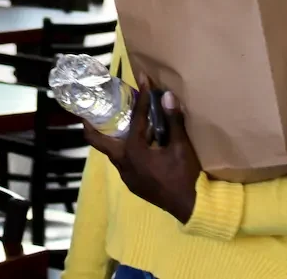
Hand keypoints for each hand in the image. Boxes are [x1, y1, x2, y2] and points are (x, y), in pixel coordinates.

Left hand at [83, 74, 201, 223]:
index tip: (142, 80)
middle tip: (97, 107)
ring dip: (114, 136)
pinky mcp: (133, 183)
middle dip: (94, 123)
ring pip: (112, 151)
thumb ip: (173, 121)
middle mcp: (123, 163)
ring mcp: (126, 175)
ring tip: (121, 120)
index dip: (140, 97)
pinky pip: (122, 161)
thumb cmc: (185, 176)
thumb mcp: (181, 147)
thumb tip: (167, 95)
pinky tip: (140, 143)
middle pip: (98, 140)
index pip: (134, 119)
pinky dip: (125, 149)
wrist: (192, 207)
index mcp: (133, 151)